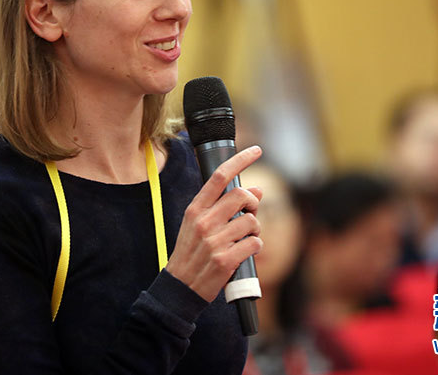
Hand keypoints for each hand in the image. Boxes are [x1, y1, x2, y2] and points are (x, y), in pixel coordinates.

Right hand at [165, 146, 263, 301]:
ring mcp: (214, 242)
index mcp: (195, 210)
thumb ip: (224, 207)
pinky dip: (255, 248)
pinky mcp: (225, 261)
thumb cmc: (192, 253)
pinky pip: (255, 244)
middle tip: (250, 215)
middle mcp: (204, 222)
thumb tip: (257, 190)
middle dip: (253, 204)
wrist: (180, 287)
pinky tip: (244, 253)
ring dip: (255, 230)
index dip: (240, 160)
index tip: (256, 150)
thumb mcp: (199, 225)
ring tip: (244, 239)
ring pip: (252, 222)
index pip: (219, 176)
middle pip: (242, 196)